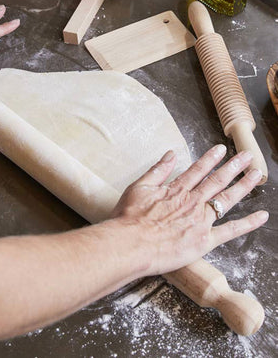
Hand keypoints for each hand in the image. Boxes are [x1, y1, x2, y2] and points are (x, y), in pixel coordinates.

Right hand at [113, 145, 267, 275]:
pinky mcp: (204, 240)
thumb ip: (157, 170)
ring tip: (256, 174)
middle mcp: (193, 201)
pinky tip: (262, 215)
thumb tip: (170, 154)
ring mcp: (201, 220)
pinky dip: (247, 223)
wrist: (130, 244)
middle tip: (248, 156)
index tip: (221, 149)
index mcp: (177, 189)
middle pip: (217, 180)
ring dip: (244, 185)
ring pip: (227, 198)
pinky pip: (230, 230)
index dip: (211, 158)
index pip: (198, 169)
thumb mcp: (139, 187)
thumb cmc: (129, 218)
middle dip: (234, 166)